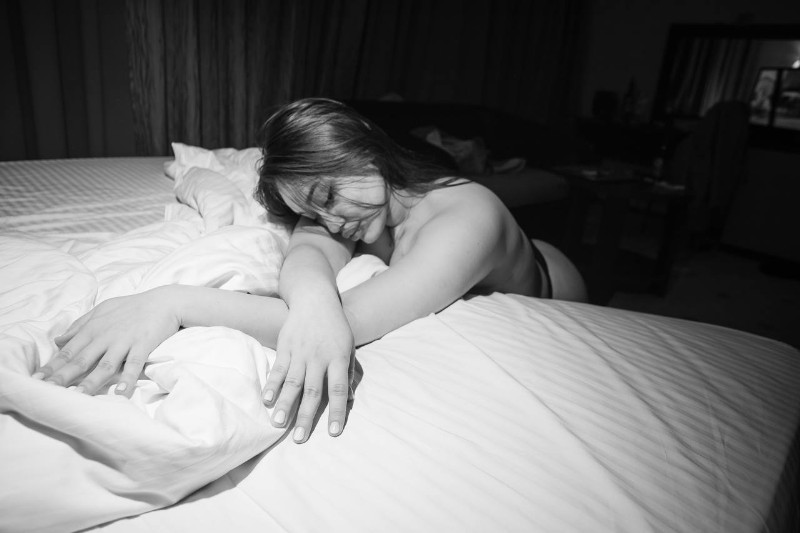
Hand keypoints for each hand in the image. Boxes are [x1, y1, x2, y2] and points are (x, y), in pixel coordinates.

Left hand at [33, 287, 180, 396]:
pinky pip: (134, 365)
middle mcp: (105, 336)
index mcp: (93, 329)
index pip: (67, 352)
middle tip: (47, 392)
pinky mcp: (143, 345)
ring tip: (78, 397)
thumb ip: (79, 326)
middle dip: (62, 377)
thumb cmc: (131, 306)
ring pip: (104, 365)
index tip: (36, 381)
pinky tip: (121, 393)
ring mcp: (124, 342)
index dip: (51, 367)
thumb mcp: (102, 310)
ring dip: (91, 382)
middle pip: (81, 360)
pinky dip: (128, 379)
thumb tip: (58, 341)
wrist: (164, 301)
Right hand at [263, 299, 353, 442]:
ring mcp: (300, 352)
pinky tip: (266, 400)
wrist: (315, 301)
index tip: (334, 432)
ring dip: (285, 404)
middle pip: (312, 391)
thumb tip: (349, 400)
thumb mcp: (349, 348)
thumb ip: (349, 373)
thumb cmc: (336, 328)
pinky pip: (278, 368)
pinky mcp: (285, 346)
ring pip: (292, 382)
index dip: (337, 411)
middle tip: (299, 439)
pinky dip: (271, 384)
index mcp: (338, 358)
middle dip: (306, 416)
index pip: (338, 389)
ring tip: (278, 424)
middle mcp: (319, 357)